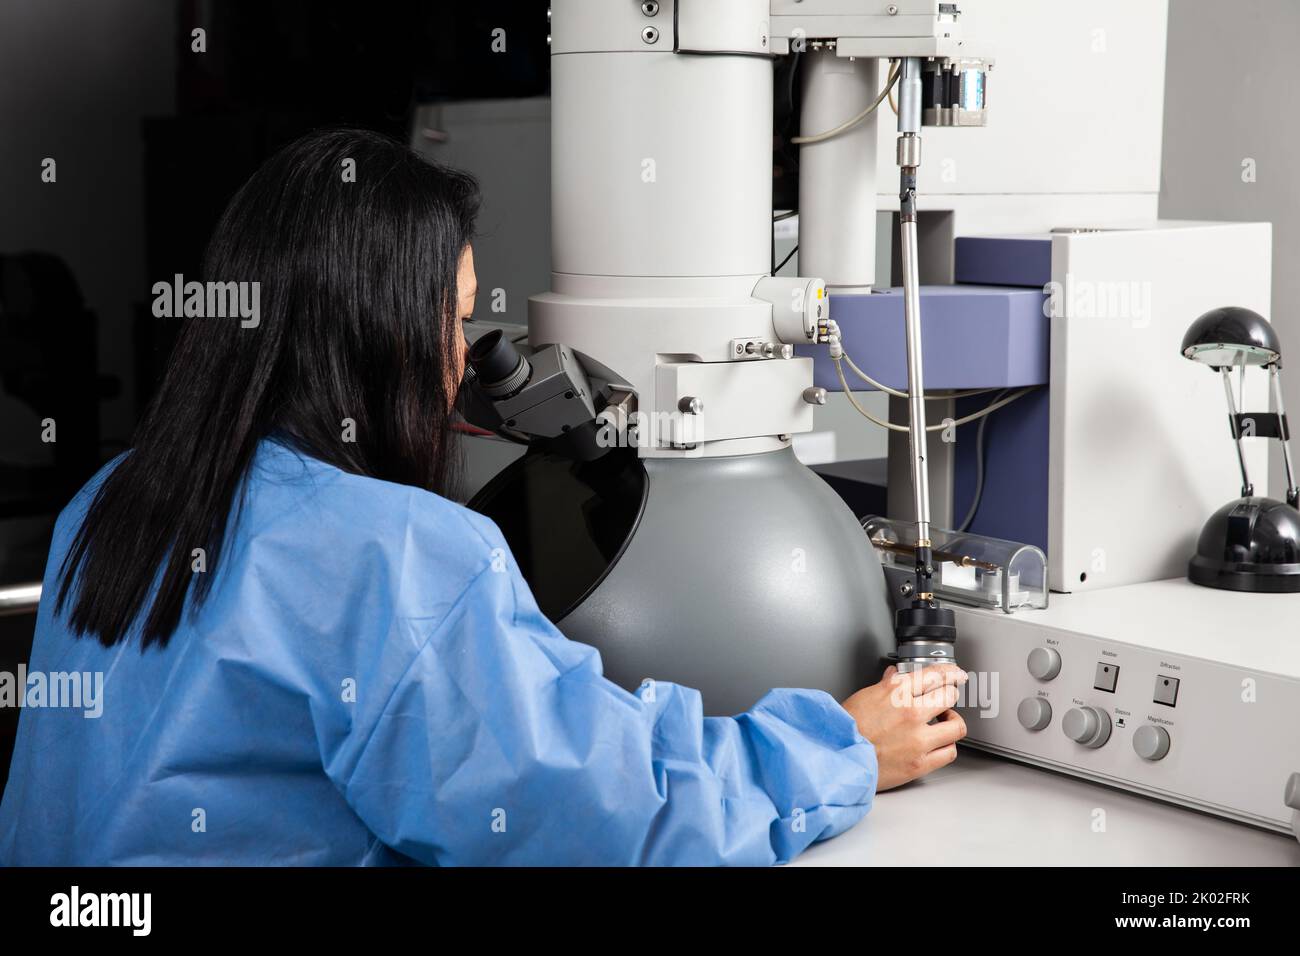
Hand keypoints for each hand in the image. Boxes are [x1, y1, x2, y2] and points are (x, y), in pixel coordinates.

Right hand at [840, 664, 968, 791]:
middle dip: (949, 695)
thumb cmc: (845, 729)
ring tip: (945, 723)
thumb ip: (885, 686)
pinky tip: (939, 744)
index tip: (956, 674)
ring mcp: (918, 738)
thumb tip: (894, 676)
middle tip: (946, 699)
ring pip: (956, 725)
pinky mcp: (920, 762)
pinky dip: (947, 747)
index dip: (950, 672)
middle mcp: (911, 712)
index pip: (935, 674)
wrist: (838, 758)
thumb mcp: (864, 697)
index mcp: (895, 692)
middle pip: (949, 695)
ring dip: (952, 722)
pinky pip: (949, 752)